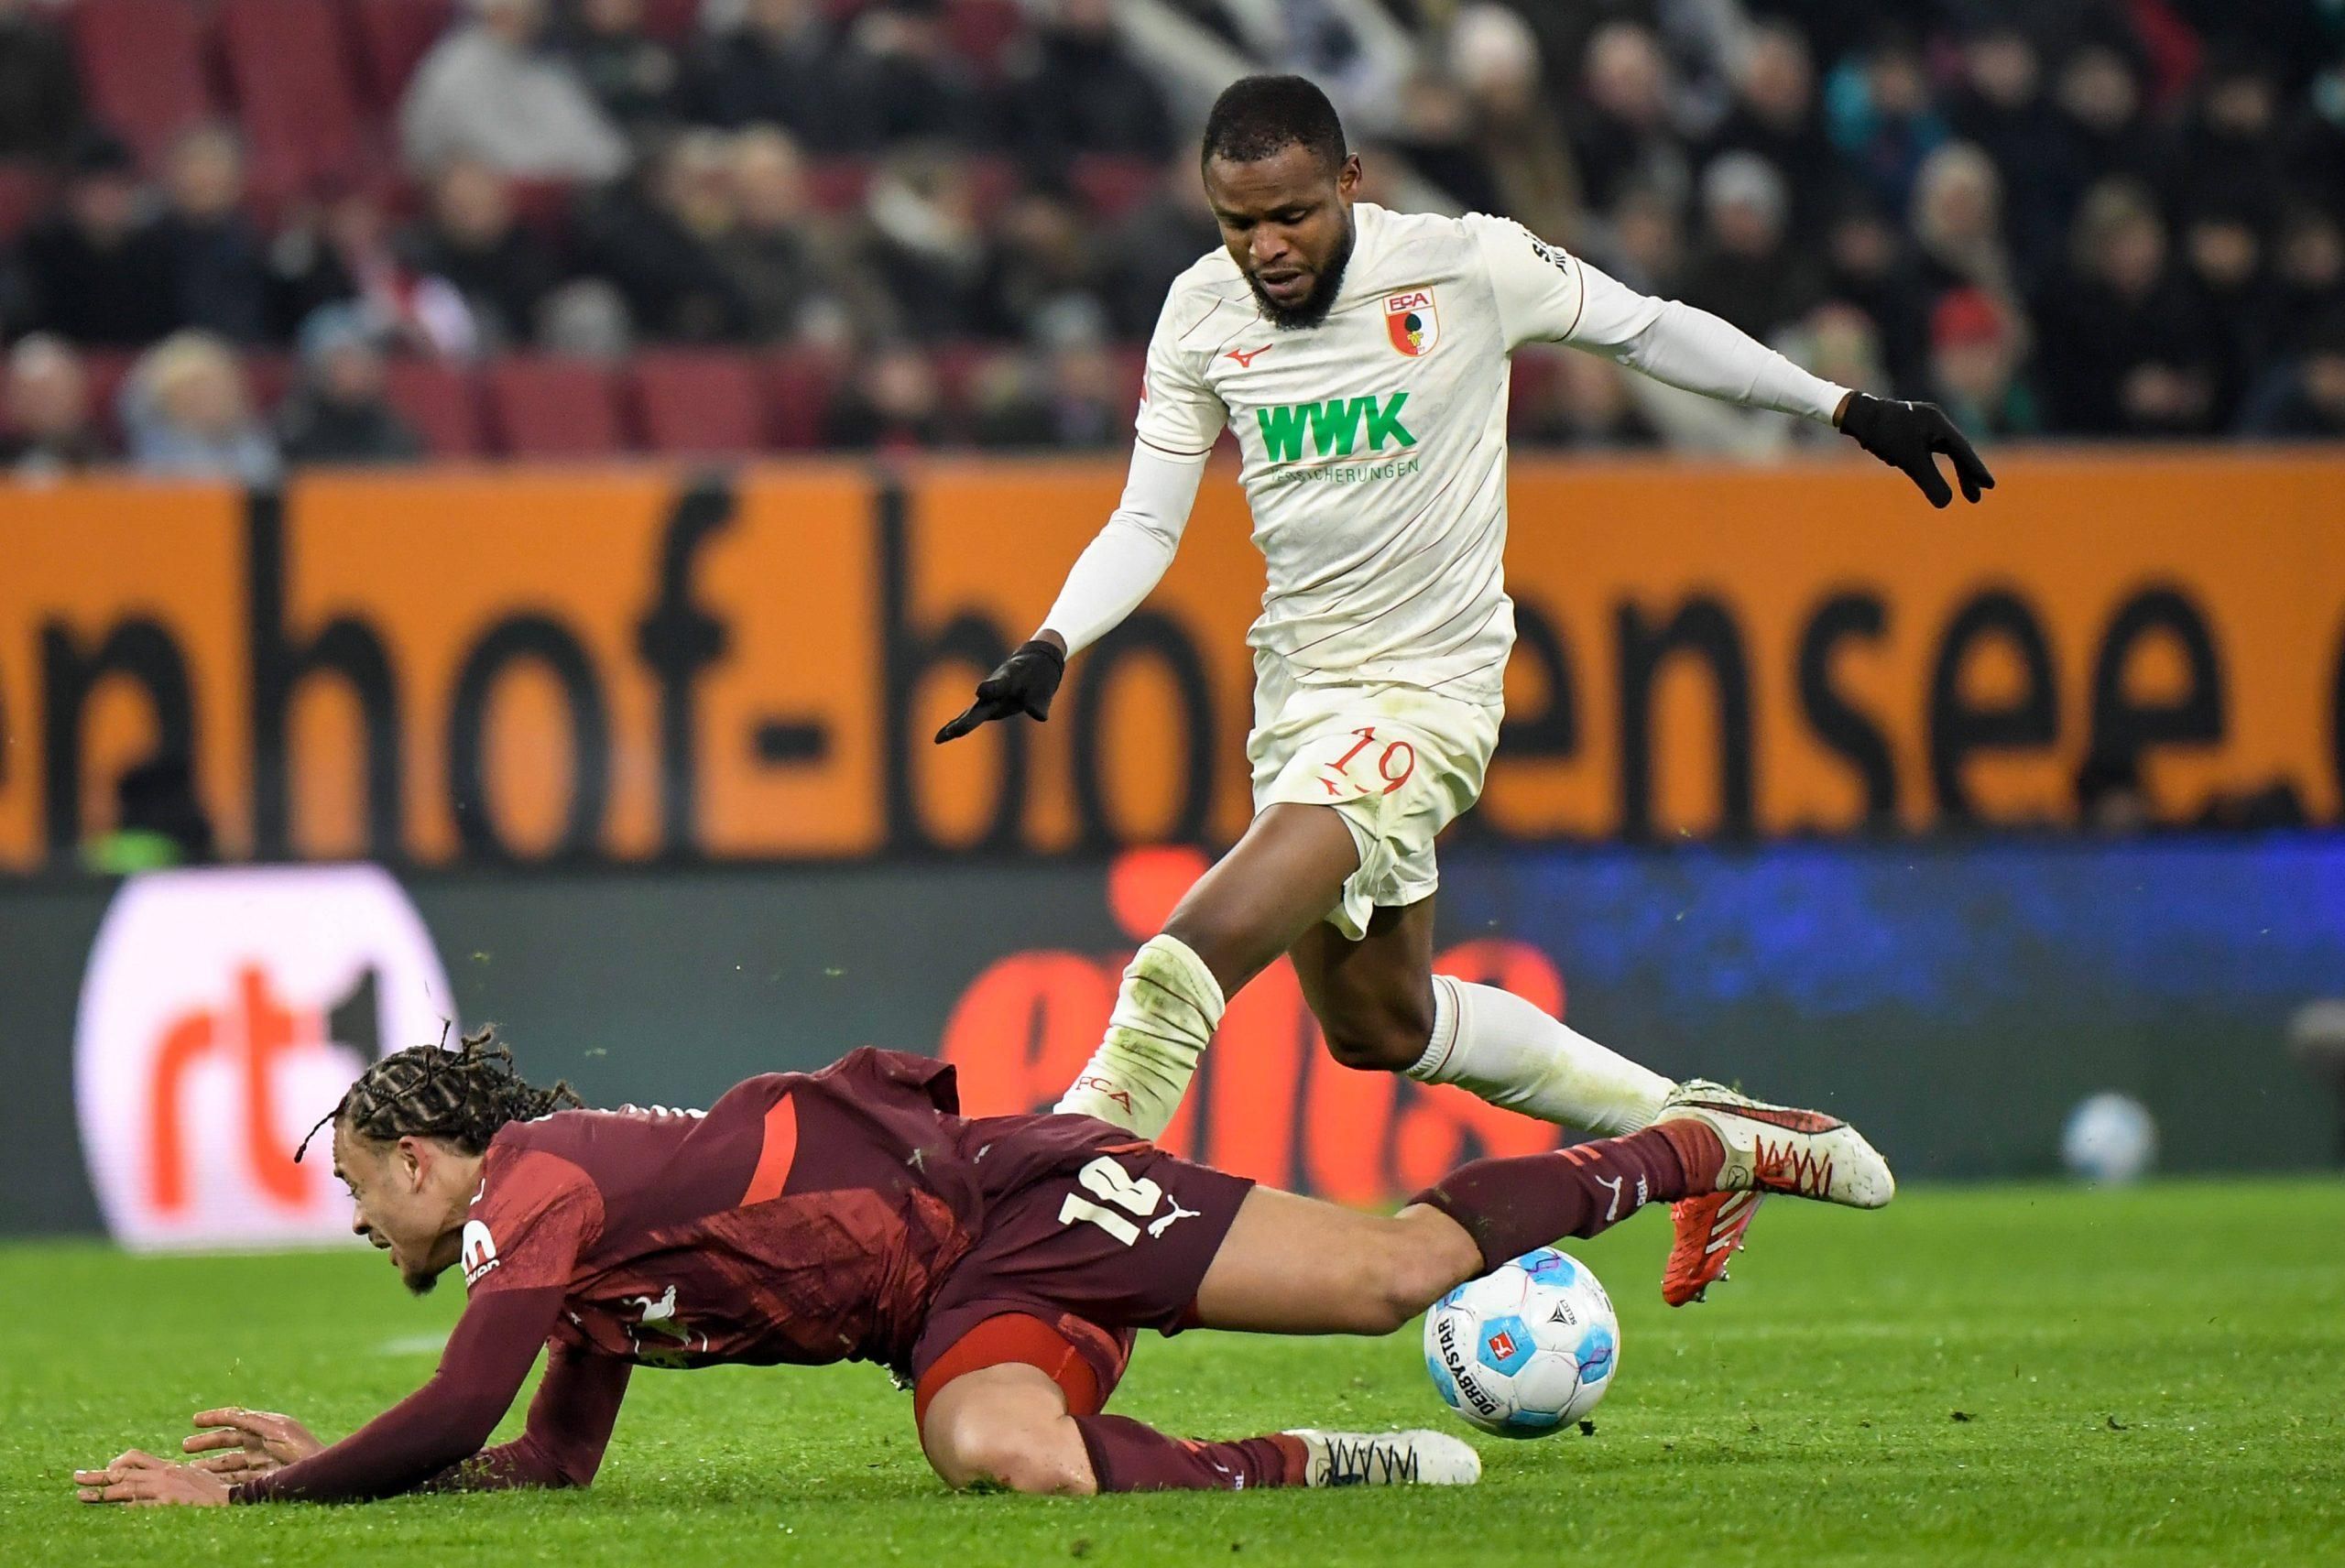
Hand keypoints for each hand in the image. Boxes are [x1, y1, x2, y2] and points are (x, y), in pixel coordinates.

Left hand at [74, 1449, 232, 1506]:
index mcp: (169, 1467)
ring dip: (100, 1492)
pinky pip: (137, 1505)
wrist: (233, 1499)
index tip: (104, 1471)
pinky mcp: (166, 1504)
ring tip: (80, 1495)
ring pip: (124, 1488)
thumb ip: (174, 1477)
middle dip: (97, 1475)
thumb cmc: (216, 1492)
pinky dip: (122, 1507)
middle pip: (122, 1472)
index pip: (135, 1458)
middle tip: (76, 1477)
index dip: (115, 1464)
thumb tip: (156, 1481)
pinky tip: (109, 1511)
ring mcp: (163, 1489)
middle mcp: (163, 1475)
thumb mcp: (194, 1478)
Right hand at [181, 1406, 322, 1477]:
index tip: (194, 1420)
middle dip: (207, 1443)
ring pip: (230, 1462)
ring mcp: (262, 1461)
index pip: (237, 1419)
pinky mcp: (263, 1480)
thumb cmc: (301, 1449)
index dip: (216, 1418)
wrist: (320, 1475)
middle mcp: (264, 1442)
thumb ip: (252, 1421)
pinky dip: (222, 1480)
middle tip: (183, 1446)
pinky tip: (207, 1485)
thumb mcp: (276, 1429)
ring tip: (189, 1469)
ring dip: (210, 1464)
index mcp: (268, 1426)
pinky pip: (237, 1479)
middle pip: (229, 1441)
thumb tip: (230, 1414)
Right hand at [933, 637, 1066, 742]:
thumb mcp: (1044, 690)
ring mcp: (988, 698)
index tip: (981, 691)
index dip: (991, 688)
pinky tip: (941, 737)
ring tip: (940, 737)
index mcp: (1009, 679)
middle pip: (980, 707)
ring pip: (971, 713)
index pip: (999, 684)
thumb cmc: (1040, 677)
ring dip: (957, 724)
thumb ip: (1040, 702)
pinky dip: (957, 725)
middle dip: (968, 720)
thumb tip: (1040, 716)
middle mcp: (994, 689)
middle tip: (955, 731)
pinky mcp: (986, 705)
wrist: (1033, 663)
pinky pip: (970, 716)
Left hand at [1837, 392, 1995, 507]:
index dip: (1976, 470)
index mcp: (1939, 424)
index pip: (1963, 451)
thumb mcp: (1910, 462)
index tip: (1990, 486)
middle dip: (1967, 474)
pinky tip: (1927, 475)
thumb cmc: (1885, 436)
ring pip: (1943, 451)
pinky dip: (1933, 463)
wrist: (1858, 415)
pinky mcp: (1910, 428)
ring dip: (1952, 470)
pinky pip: (1929, 449)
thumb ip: (1930, 481)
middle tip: (1977, 497)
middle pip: (1957, 451)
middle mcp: (1935, 420)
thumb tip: (1946, 504)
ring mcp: (1923, 423)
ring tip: (1964, 491)